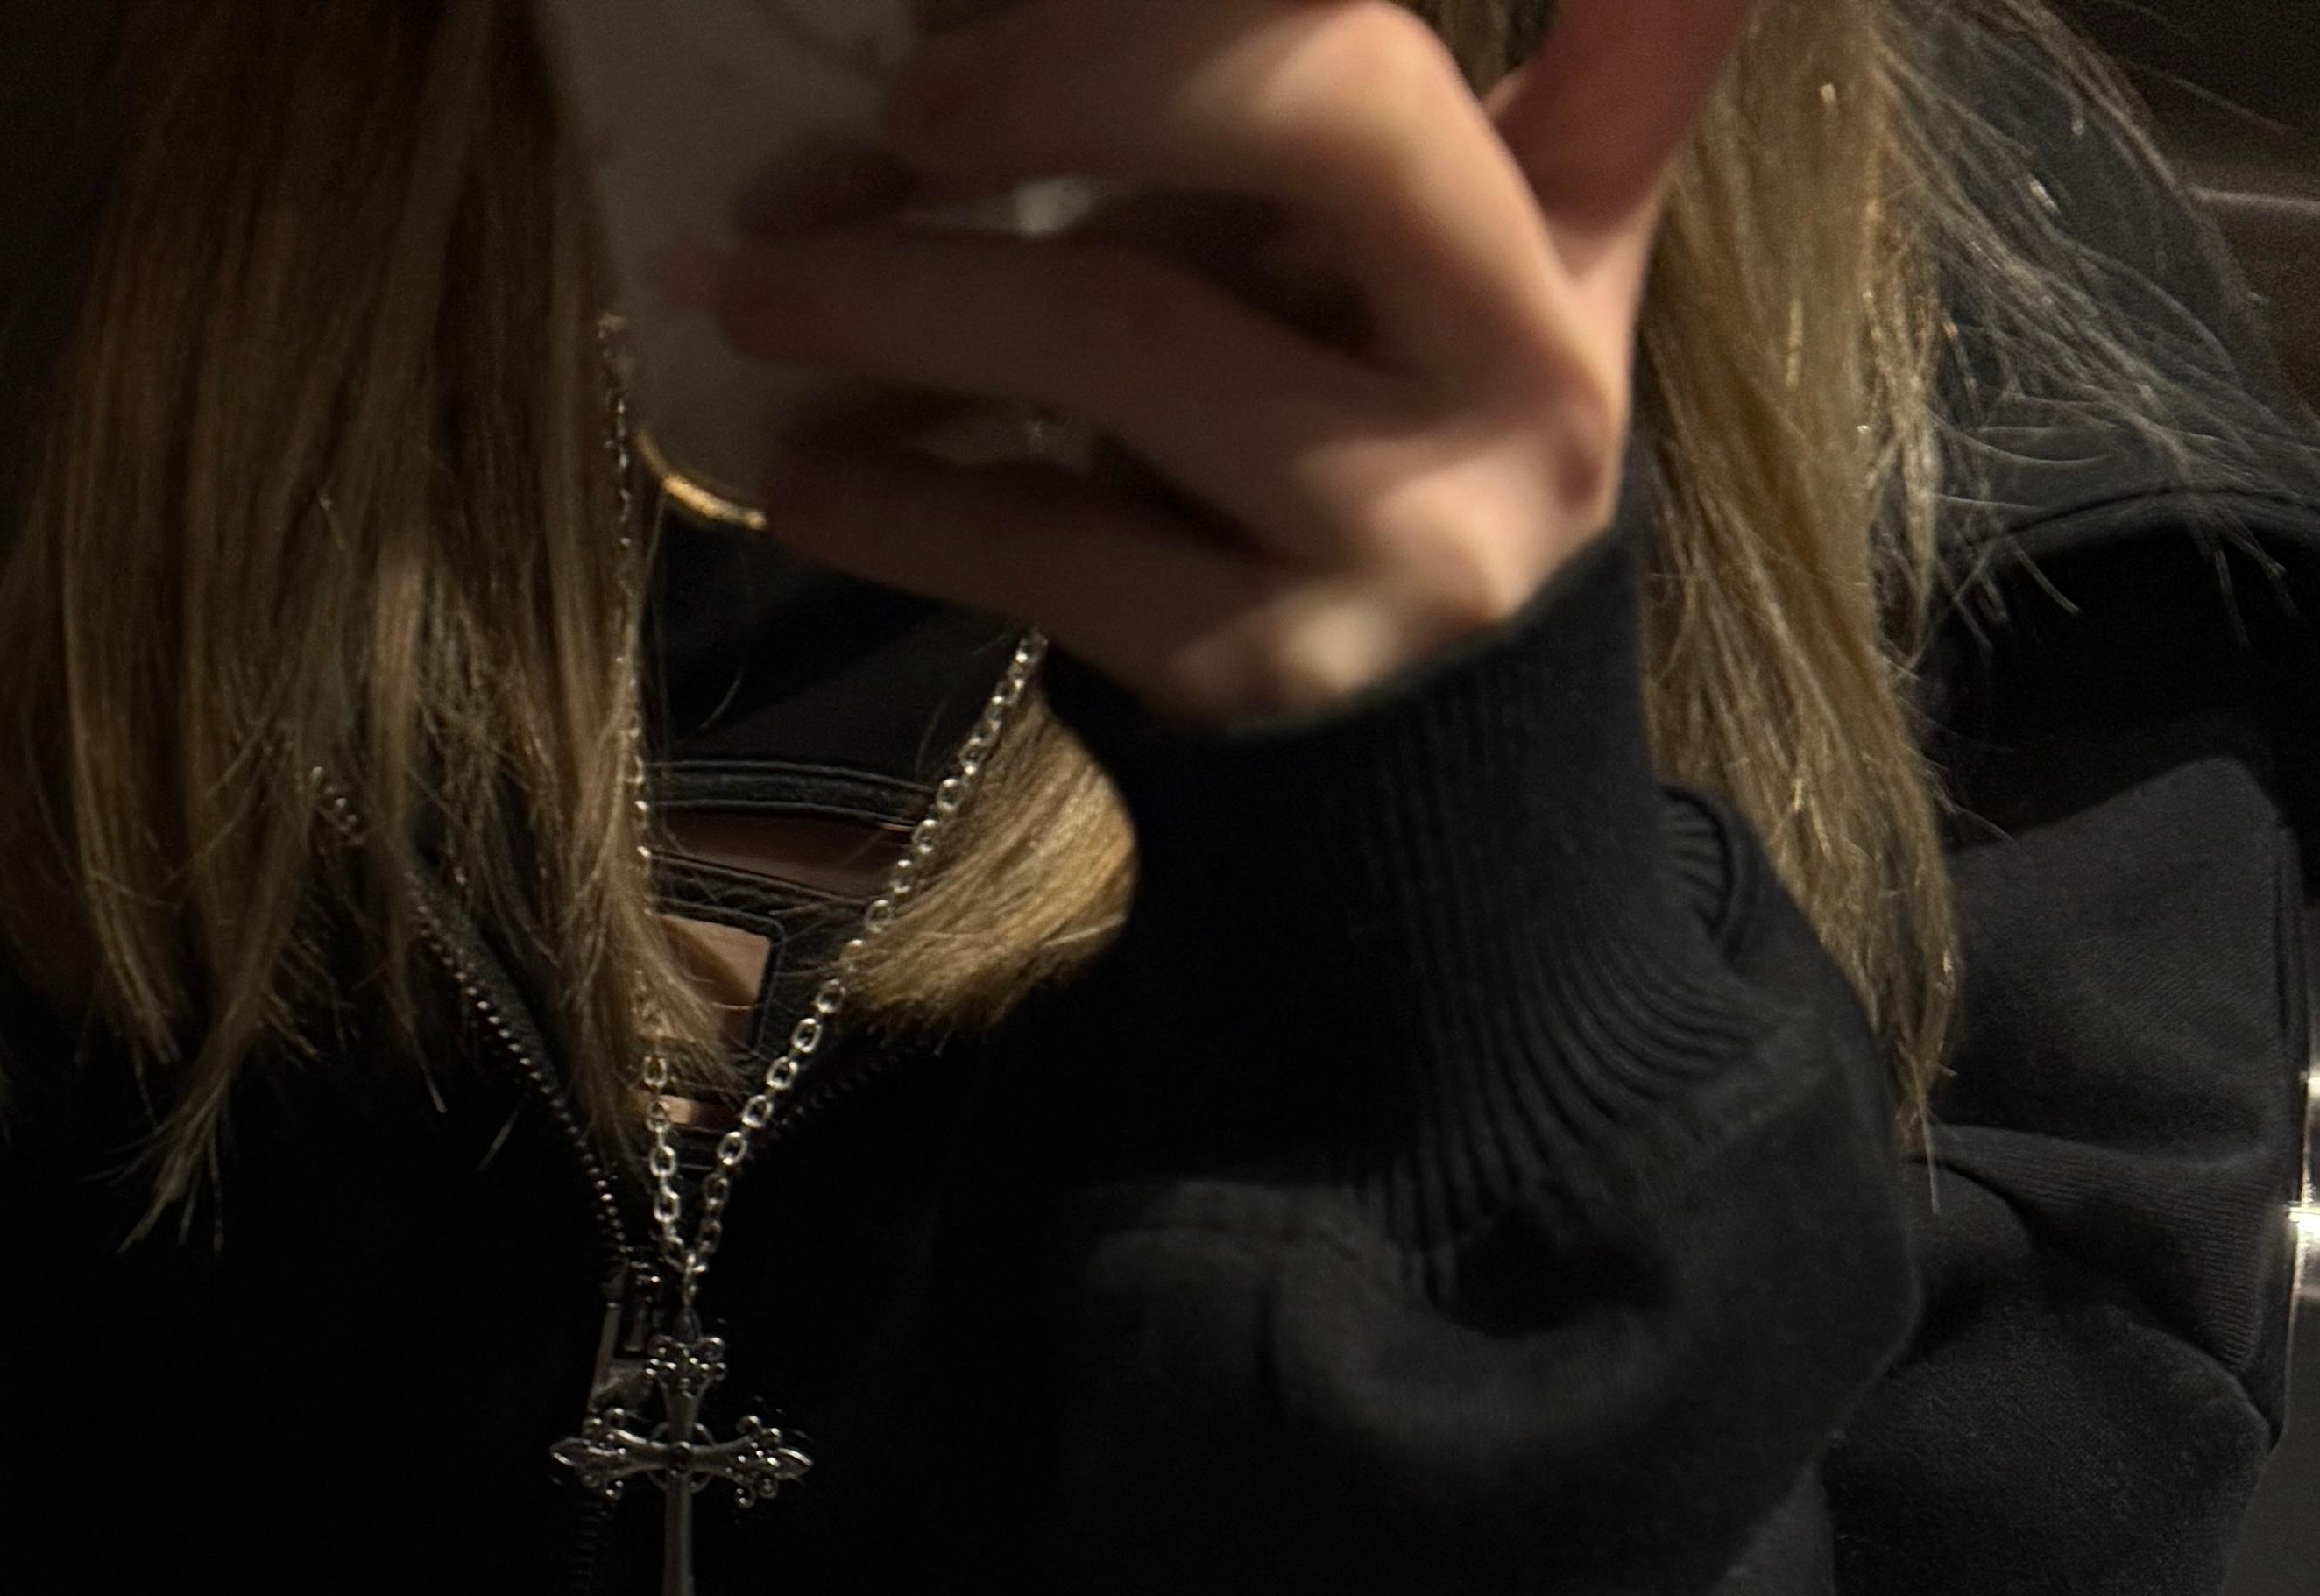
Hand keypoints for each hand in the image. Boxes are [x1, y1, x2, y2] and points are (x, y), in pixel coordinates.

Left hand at [700, 0, 1769, 725]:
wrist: (1416, 793)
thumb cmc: (1381, 465)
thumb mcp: (1443, 291)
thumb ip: (1368, 115)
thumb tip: (1007, 34)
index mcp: (1560, 237)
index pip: (1539, 29)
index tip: (1050, 1)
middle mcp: (1523, 371)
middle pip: (1324, 107)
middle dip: (1086, 65)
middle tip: (908, 101)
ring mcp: (1406, 534)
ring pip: (1130, 332)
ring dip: (907, 291)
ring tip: (759, 284)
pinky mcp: (1274, 677)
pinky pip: (1053, 547)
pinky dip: (906, 502)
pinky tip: (806, 473)